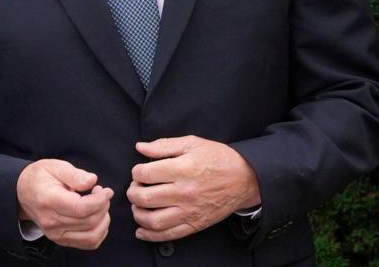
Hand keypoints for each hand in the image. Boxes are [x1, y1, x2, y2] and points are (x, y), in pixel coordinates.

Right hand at [17, 159, 112, 248]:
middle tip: (101, 192)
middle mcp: (52, 221)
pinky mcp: (61, 239)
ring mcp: (56, 233)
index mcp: (49, 201)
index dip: (100, 201)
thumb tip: (92, 181)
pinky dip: (99, 232)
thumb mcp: (54, 166)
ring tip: (99, 205)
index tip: (106, 190)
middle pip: (89, 222)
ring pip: (92, 236)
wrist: (22, 193)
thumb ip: (74, 174)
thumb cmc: (39, 177)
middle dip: (103, 206)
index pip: (81, 209)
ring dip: (103, 220)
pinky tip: (97, 217)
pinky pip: (88, 243)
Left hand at [127, 136, 260, 241]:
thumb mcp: (192, 143)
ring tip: (138, 205)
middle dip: (133, 192)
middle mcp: (184, 193)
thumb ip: (163, 145)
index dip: (136, 172)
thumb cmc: (218, 158)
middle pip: (145, 197)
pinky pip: (168, 235)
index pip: (145, 174)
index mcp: (183, 169)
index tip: (139, 171)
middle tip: (136, 187)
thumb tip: (140, 147)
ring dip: (138, 213)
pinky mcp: (195, 225)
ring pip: (153, 220)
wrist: (245, 179)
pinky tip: (141, 229)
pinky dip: (150, 235)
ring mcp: (190, 211)